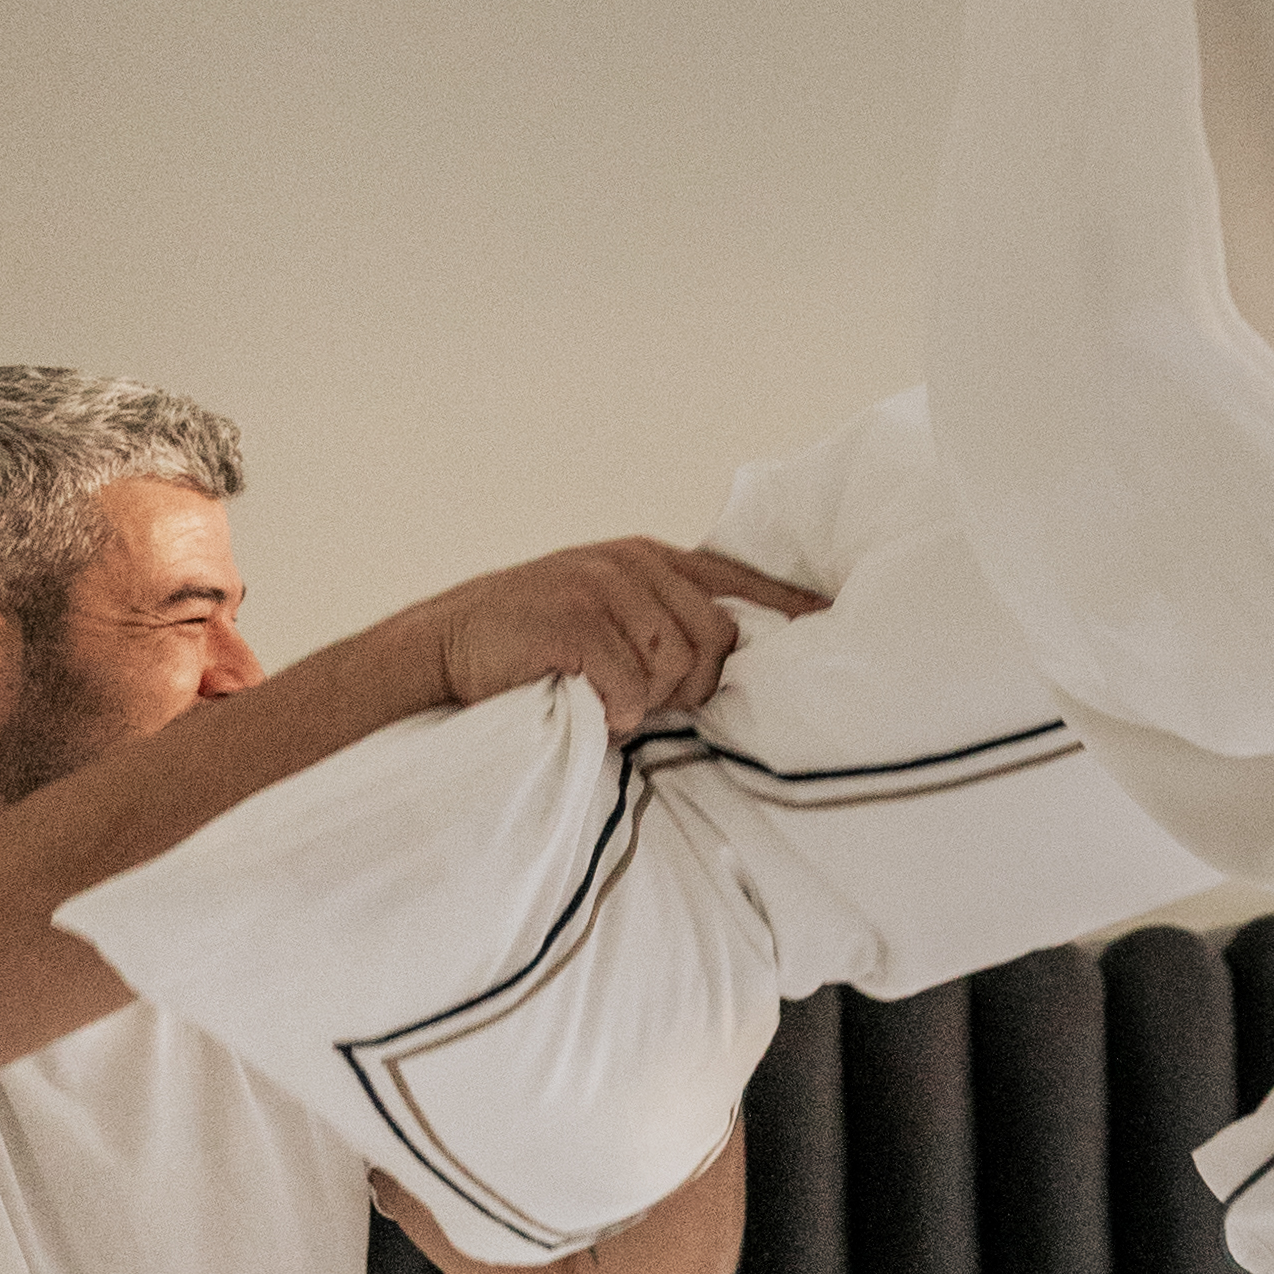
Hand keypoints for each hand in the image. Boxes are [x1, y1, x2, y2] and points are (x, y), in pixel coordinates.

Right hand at [435, 541, 823, 732]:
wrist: (442, 649)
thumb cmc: (532, 649)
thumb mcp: (607, 621)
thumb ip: (664, 627)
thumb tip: (731, 668)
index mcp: (650, 561)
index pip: (738, 580)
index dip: (787, 605)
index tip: (831, 621)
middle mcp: (634, 563)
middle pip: (717, 639)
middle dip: (691, 687)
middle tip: (640, 702)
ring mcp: (604, 584)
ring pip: (678, 666)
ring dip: (646, 702)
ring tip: (606, 699)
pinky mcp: (575, 617)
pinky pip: (632, 687)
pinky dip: (613, 712)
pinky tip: (586, 705)